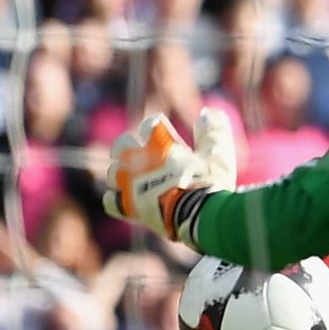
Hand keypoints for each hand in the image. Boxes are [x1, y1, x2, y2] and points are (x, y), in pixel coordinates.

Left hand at [103, 108, 236, 246]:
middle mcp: (140, 160)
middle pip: (123, 143)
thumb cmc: (210, 183)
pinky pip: (110, 200)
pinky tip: (128, 200)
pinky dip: (117, 199)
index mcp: (160, 143)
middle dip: (129, 146)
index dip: (157, 127)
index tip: (163, 133)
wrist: (199, 216)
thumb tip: (206, 113)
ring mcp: (131, 183)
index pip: (151, 124)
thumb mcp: (218, 154)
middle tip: (142, 154)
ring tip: (134, 177)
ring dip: (122, 173)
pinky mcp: (128, 206)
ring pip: (113, 171)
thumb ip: (212, 131)